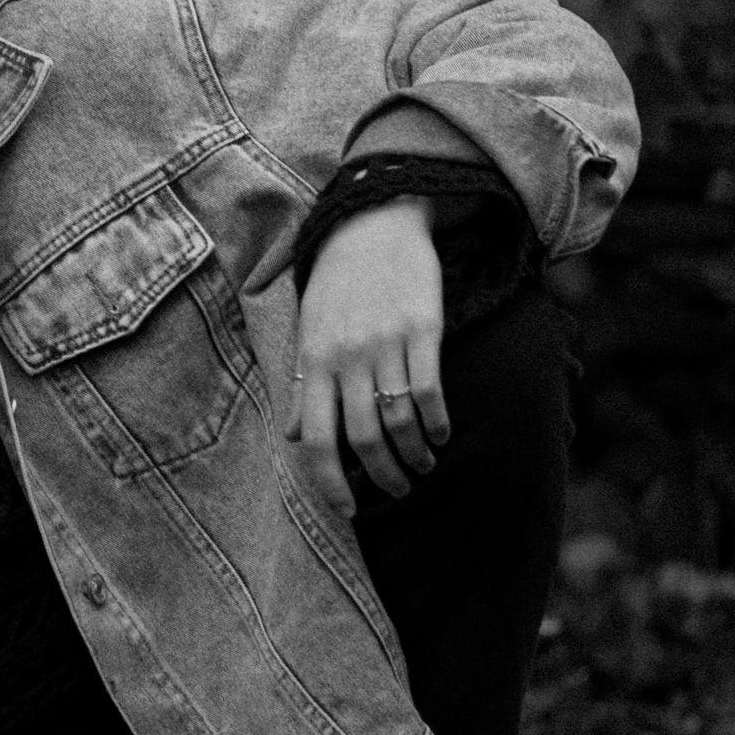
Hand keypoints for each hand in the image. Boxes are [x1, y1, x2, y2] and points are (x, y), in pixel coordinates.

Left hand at [286, 198, 451, 515]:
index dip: (332, 485)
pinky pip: (430, 389)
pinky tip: (440, 433)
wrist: (372, 224)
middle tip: (398, 489)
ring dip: (414, 455)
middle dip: (383, 477)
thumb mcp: (308, 331)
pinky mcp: (422, 329)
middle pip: (363, 440)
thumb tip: (294, 437)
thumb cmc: (336, 284)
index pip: (317, 442)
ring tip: (422, 465)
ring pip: (399, 421)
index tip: (349, 511)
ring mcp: (385, 343)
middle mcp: (347, 358)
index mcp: (314, 363)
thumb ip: (303, 386)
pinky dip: (436, 422)